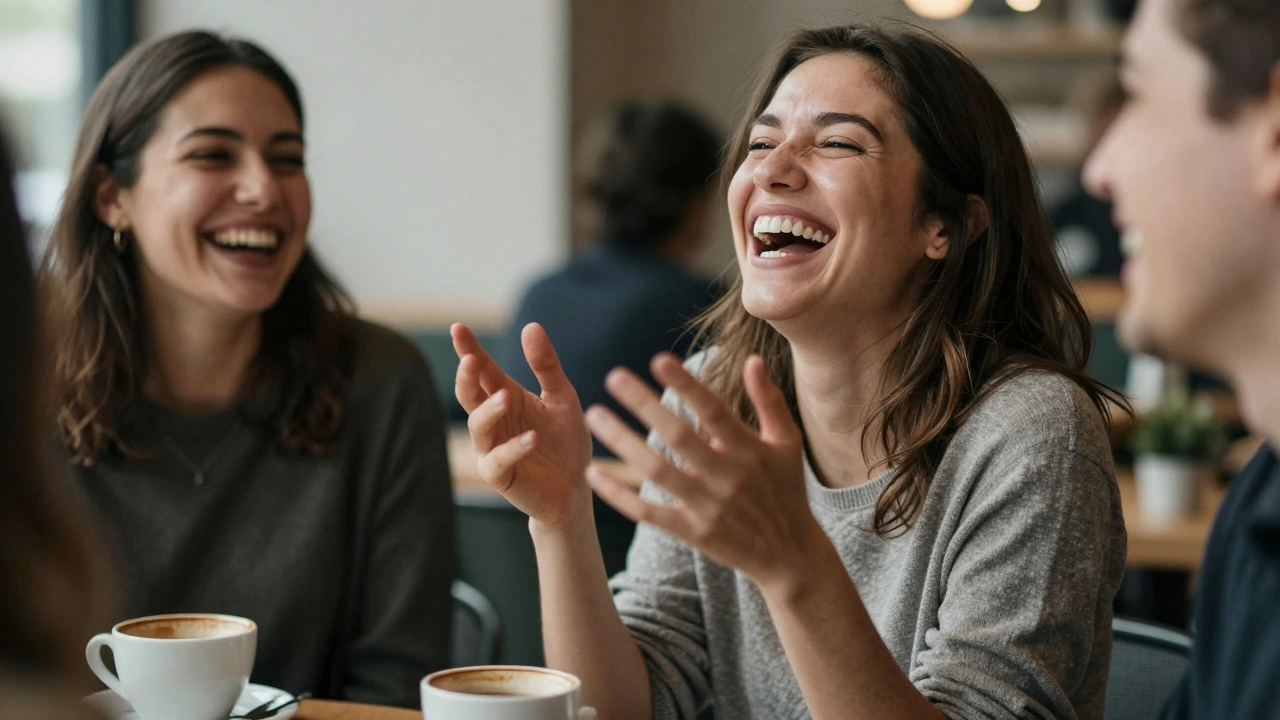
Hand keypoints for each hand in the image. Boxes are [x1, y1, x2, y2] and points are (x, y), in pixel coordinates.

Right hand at [452, 323, 592, 528]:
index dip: (469, 349)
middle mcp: (495, 421)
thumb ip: (546, 366)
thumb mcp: (562, 397)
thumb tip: (531, 326)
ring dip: (490, 411)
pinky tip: (531, 438)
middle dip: (466, 377)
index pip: (482, 369)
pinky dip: (512, 449)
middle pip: (469, 395)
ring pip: (479, 427)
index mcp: (506, 396)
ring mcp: (493, 448)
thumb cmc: (566, 441)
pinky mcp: (501, 476)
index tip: (458, 327)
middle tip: (471, 360)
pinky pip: (498, 461)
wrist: (577, 487)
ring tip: (506, 397)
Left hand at [584, 353, 825, 589]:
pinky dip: (619, 495)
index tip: (658, 359)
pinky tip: (593, 473)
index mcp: (749, 450)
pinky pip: (648, 512)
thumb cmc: (786, 490)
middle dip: (645, 405)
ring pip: (657, 471)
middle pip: (678, 436)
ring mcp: (707, 507)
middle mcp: (727, 477)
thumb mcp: (787, 443)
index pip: (714, 410)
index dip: (686, 385)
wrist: (789, 556)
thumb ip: (769, 400)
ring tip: (595, 415)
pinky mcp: (692, 532)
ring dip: (623, 442)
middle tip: (614, 376)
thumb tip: (752, 359)